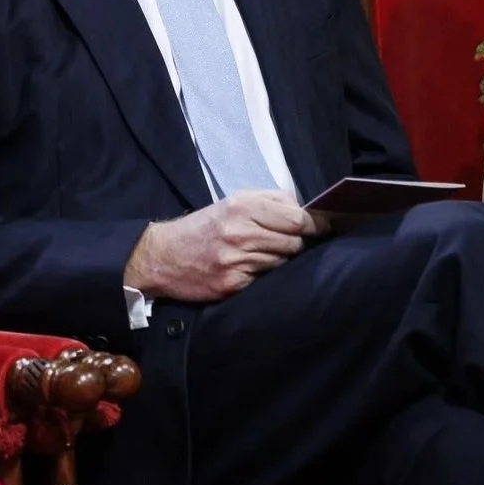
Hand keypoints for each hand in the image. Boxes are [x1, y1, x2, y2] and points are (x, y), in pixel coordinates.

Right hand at [124, 190, 325, 302]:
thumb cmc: (202, 227)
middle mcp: (241, 233)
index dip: (314, 225)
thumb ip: (269, 201)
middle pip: (294, 242)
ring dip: (278, 260)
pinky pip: (265, 279)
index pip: (297, 219)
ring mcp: (237, 260)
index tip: (321, 227)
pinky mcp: (233, 284)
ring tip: (261, 254)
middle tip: (284, 242)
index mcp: (242, 207)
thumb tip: (305, 210)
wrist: (163, 256)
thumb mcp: (231, 201)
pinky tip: (249, 269)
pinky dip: (262, 275)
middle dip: (296, 243)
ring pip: (282, 262)